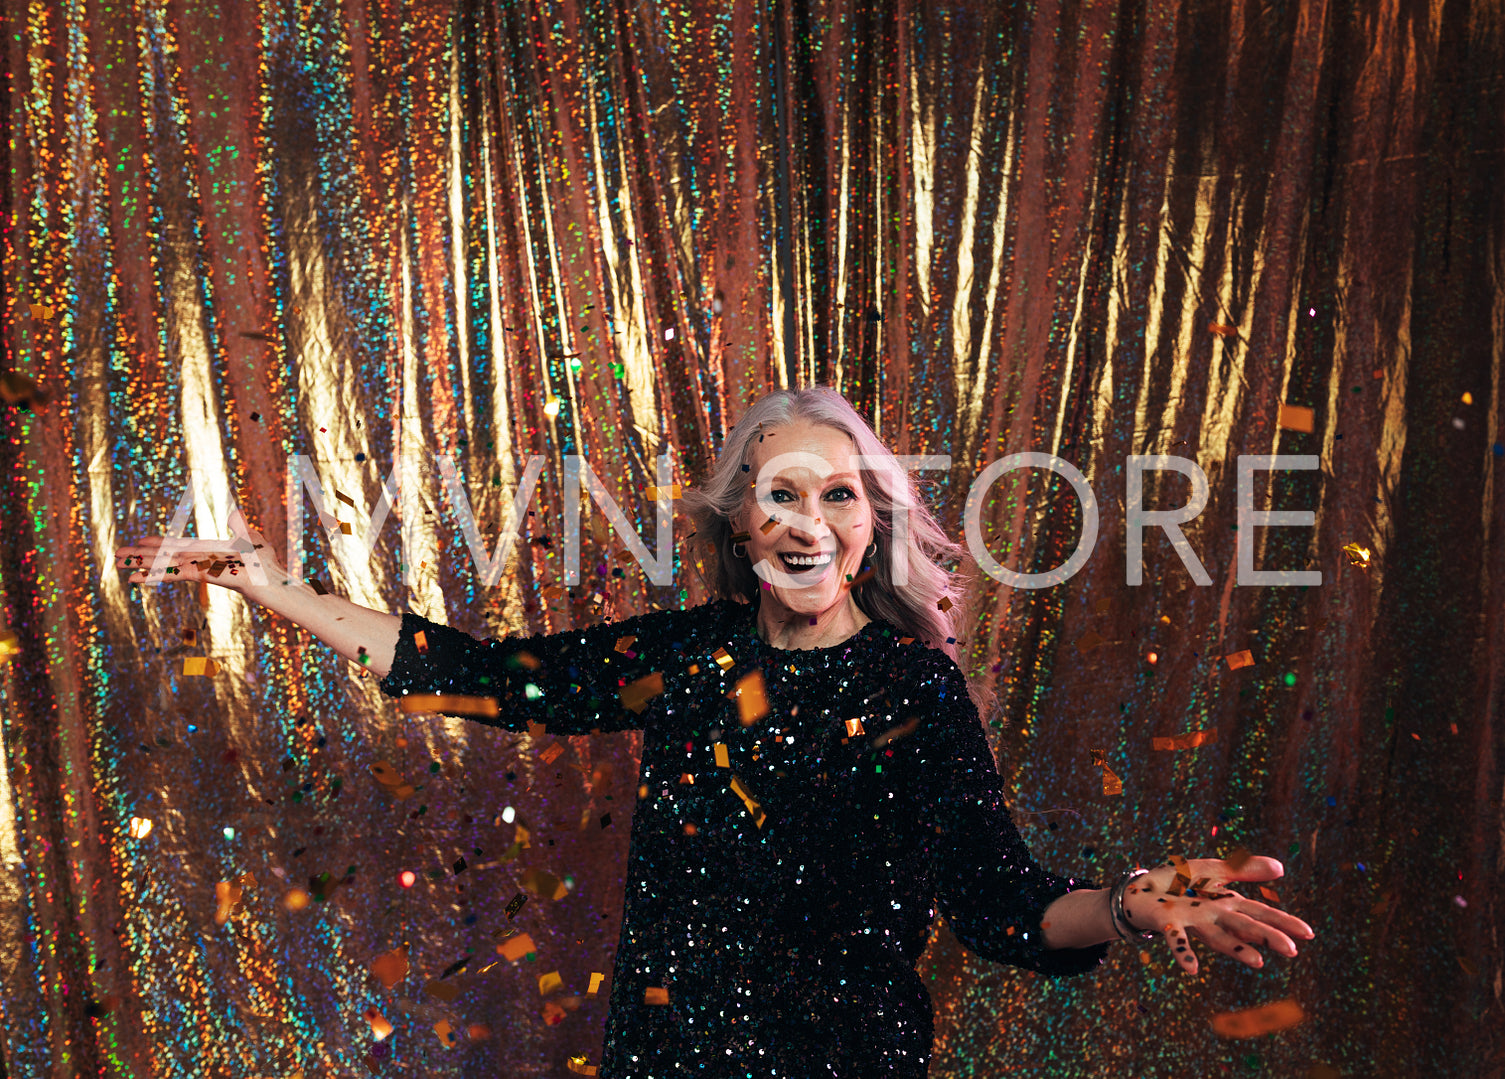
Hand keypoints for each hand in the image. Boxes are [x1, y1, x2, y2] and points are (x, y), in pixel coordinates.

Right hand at [115, 509, 290, 593]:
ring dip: (140, 564)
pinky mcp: (200, 574)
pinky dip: (154, 575)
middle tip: (117, 555)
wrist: (271, 576)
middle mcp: (199, 560)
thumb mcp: (251, 537)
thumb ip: (240, 526)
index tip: (140, 542)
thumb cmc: (264, 561)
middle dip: (141, 555)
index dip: (158, 544)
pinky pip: (173, 574)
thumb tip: (235, 512)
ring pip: (163, 564)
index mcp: (207, 551)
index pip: (177, 546)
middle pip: (164, 555)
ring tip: (118, 563)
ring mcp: (198, 567)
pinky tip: (135, 578)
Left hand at [1121, 854, 1313, 974]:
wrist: (1139, 890)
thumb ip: (1244, 869)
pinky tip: (1191, 969)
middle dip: (1267, 937)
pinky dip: (1184, 952)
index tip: (1308, 934)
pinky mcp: (1168, 922)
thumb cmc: (1177, 883)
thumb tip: (1281, 868)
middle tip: (1292, 951)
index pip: (1259, 912)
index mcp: (1224, 902)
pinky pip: (1176, 939)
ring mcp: (1191, 921)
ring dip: (1235, 949)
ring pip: (1217, 936)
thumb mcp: (1211, 869)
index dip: (1283, 922)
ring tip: (1257, 962)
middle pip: (1243, 925)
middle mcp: (1212, 916)